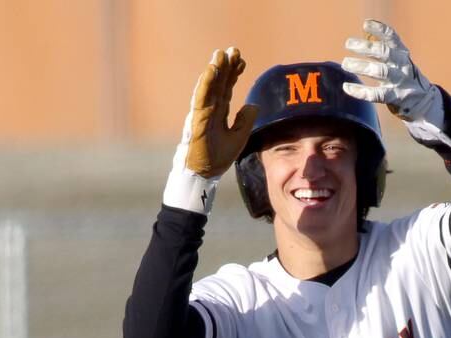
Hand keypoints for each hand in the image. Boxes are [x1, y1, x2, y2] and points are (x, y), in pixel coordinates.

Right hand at [179, 48, 256, 178]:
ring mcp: (202, 114)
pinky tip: (211, 71)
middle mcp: (210, 110)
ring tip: (220, 54)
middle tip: (233, 49)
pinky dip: (206, 84)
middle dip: (226, 67)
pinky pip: (201, 99)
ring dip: (215, 70)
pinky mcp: (197, 120)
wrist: (204, 175)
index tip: (241, 60)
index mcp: (219, 113)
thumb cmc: (217, 158)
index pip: (227, 89)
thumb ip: (245, 121)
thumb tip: (253, 105)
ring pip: (209, 88)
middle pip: (219, 84)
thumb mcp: (239, 137)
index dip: (233, 74)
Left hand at [342, 19, 435, 121]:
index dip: (379, 30)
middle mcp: (402, 65)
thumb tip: (359, 42)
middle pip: (384, 53)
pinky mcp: (396, 97)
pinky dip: (361, 91)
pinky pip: (377, 94)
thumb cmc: (403, 77)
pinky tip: (347, 87)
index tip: (365, 24)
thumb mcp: (398, 61)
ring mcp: (399, 81)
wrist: (423, 101)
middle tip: (348, 44)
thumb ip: (383, 52)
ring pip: (380, 72)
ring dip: (361, 66)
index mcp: (402, 53)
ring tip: (346, 63)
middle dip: (366, 47)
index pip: (392, 38)